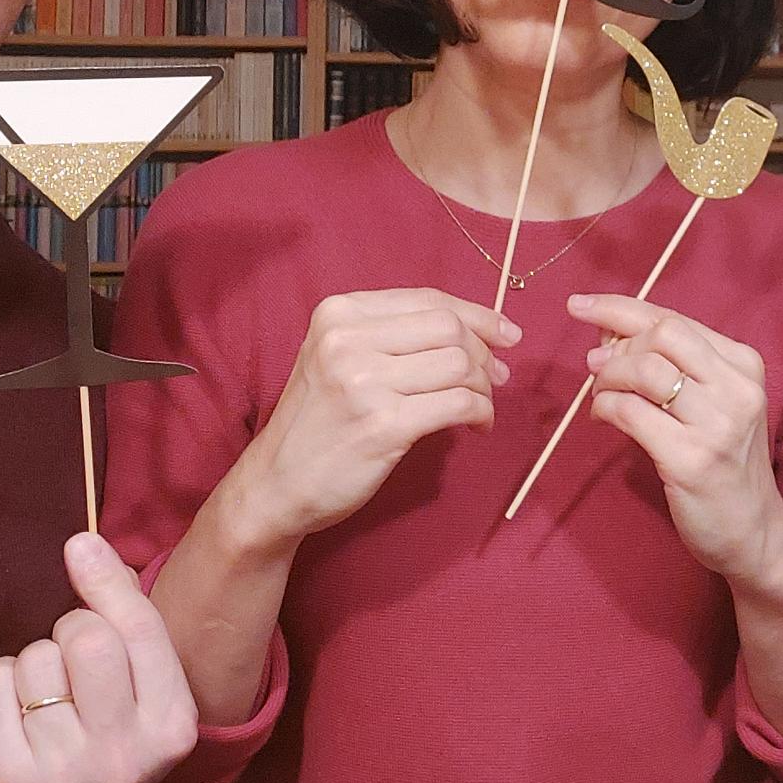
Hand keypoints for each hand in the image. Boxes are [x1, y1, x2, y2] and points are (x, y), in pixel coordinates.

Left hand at [0, 533, 199, 782]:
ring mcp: (63, 772)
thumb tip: (81, 542)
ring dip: (31, 666)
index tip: (79, 547)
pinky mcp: (5, 779)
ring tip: (43, 705)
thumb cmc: (107, 741)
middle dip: (69, 631)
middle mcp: (124, 754)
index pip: (139, 630)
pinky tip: (10, 719)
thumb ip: (124, 617)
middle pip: (85, 636)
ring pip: (35, 657)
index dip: (105, 582)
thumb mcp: (140, 689)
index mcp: (172, 726)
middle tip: (69, 663)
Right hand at [227, 289, 517, 547]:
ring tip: (481, 406)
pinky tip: (477, 426)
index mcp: (339, 313)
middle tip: (497, 377)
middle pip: (449, 329)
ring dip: (484, 387)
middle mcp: (347, 340)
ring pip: (460, 365)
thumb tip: (482, 332)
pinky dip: (481, 412)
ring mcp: (364, 382)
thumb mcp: (338, 357)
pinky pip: (459, 404)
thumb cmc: (319, 421)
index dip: (477, 315)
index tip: (506, 333)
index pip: (427, 300)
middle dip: (484, 353)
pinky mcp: (384, 425)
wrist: (276, 482)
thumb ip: (394, 335)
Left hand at [574, 294, 782, 589]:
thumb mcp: (714, 403)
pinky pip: (629, 412)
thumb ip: (674, 365)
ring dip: (606, 377)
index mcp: (744, 364)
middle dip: (617, 344)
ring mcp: (716, 423)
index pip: (674, 319)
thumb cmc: (726, 462)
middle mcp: (736, 388)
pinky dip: (604, 407)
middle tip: (596, 365)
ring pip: (644, 370)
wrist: (754, 530)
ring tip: (598, 393)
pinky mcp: (690, 458)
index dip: (621, 307)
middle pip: (661, 335)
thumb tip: (608, 333)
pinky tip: (601, 417)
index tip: (581, 304)